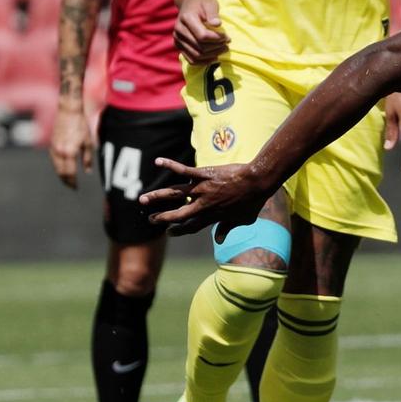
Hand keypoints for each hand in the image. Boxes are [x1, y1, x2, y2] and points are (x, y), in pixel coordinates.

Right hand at [49, 102, 91, 187]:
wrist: (68, 111)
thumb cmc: (81, 125)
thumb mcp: (88, 142)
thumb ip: (88, 158)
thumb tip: (88, 172)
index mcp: (69, 152)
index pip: (70, 173)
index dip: (73, 182)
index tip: (76, 187)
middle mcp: (59, 152)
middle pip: (61, 172)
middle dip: (66, 181)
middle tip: (72, 186)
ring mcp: (53, 148)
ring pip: (56, 167)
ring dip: (61, 175)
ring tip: (68, 180)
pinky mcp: (51, 144)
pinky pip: (54, 160)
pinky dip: (58, 167)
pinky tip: (63, 169)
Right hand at [141, 158, 269, 235]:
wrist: (258, 182)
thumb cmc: (253, 201)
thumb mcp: (243, 220)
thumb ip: (228, 228)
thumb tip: (219, 240)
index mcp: (211, 217)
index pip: (190, 226)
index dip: (179, 230)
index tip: (170, 232)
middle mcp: (202, 205)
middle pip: (177, 214)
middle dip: (162, 218)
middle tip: (150, 219)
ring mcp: (201, 190)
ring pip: (174, 194)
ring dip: (157, 197)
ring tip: (142, 199)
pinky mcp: (203, 175)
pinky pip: (183, 171)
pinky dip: (170, 165)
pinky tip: (158, 161)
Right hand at [172, 0, 229, 65]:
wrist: (189, 3)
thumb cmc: (202, 2)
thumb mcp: (210, 3)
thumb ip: (213, 13)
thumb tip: (217, 24)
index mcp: (186, 18)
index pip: (202, 36)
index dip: (217, 39)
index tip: (227, 37)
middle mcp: (178, 30)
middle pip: (200, 47)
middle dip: (217, 47)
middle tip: (227, 43)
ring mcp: (177, 39)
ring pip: (196, 55)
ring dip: (212, 55)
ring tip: (223, 49)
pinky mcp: (178, 46)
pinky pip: (191, 59)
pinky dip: (203, 61)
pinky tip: (214, 56)